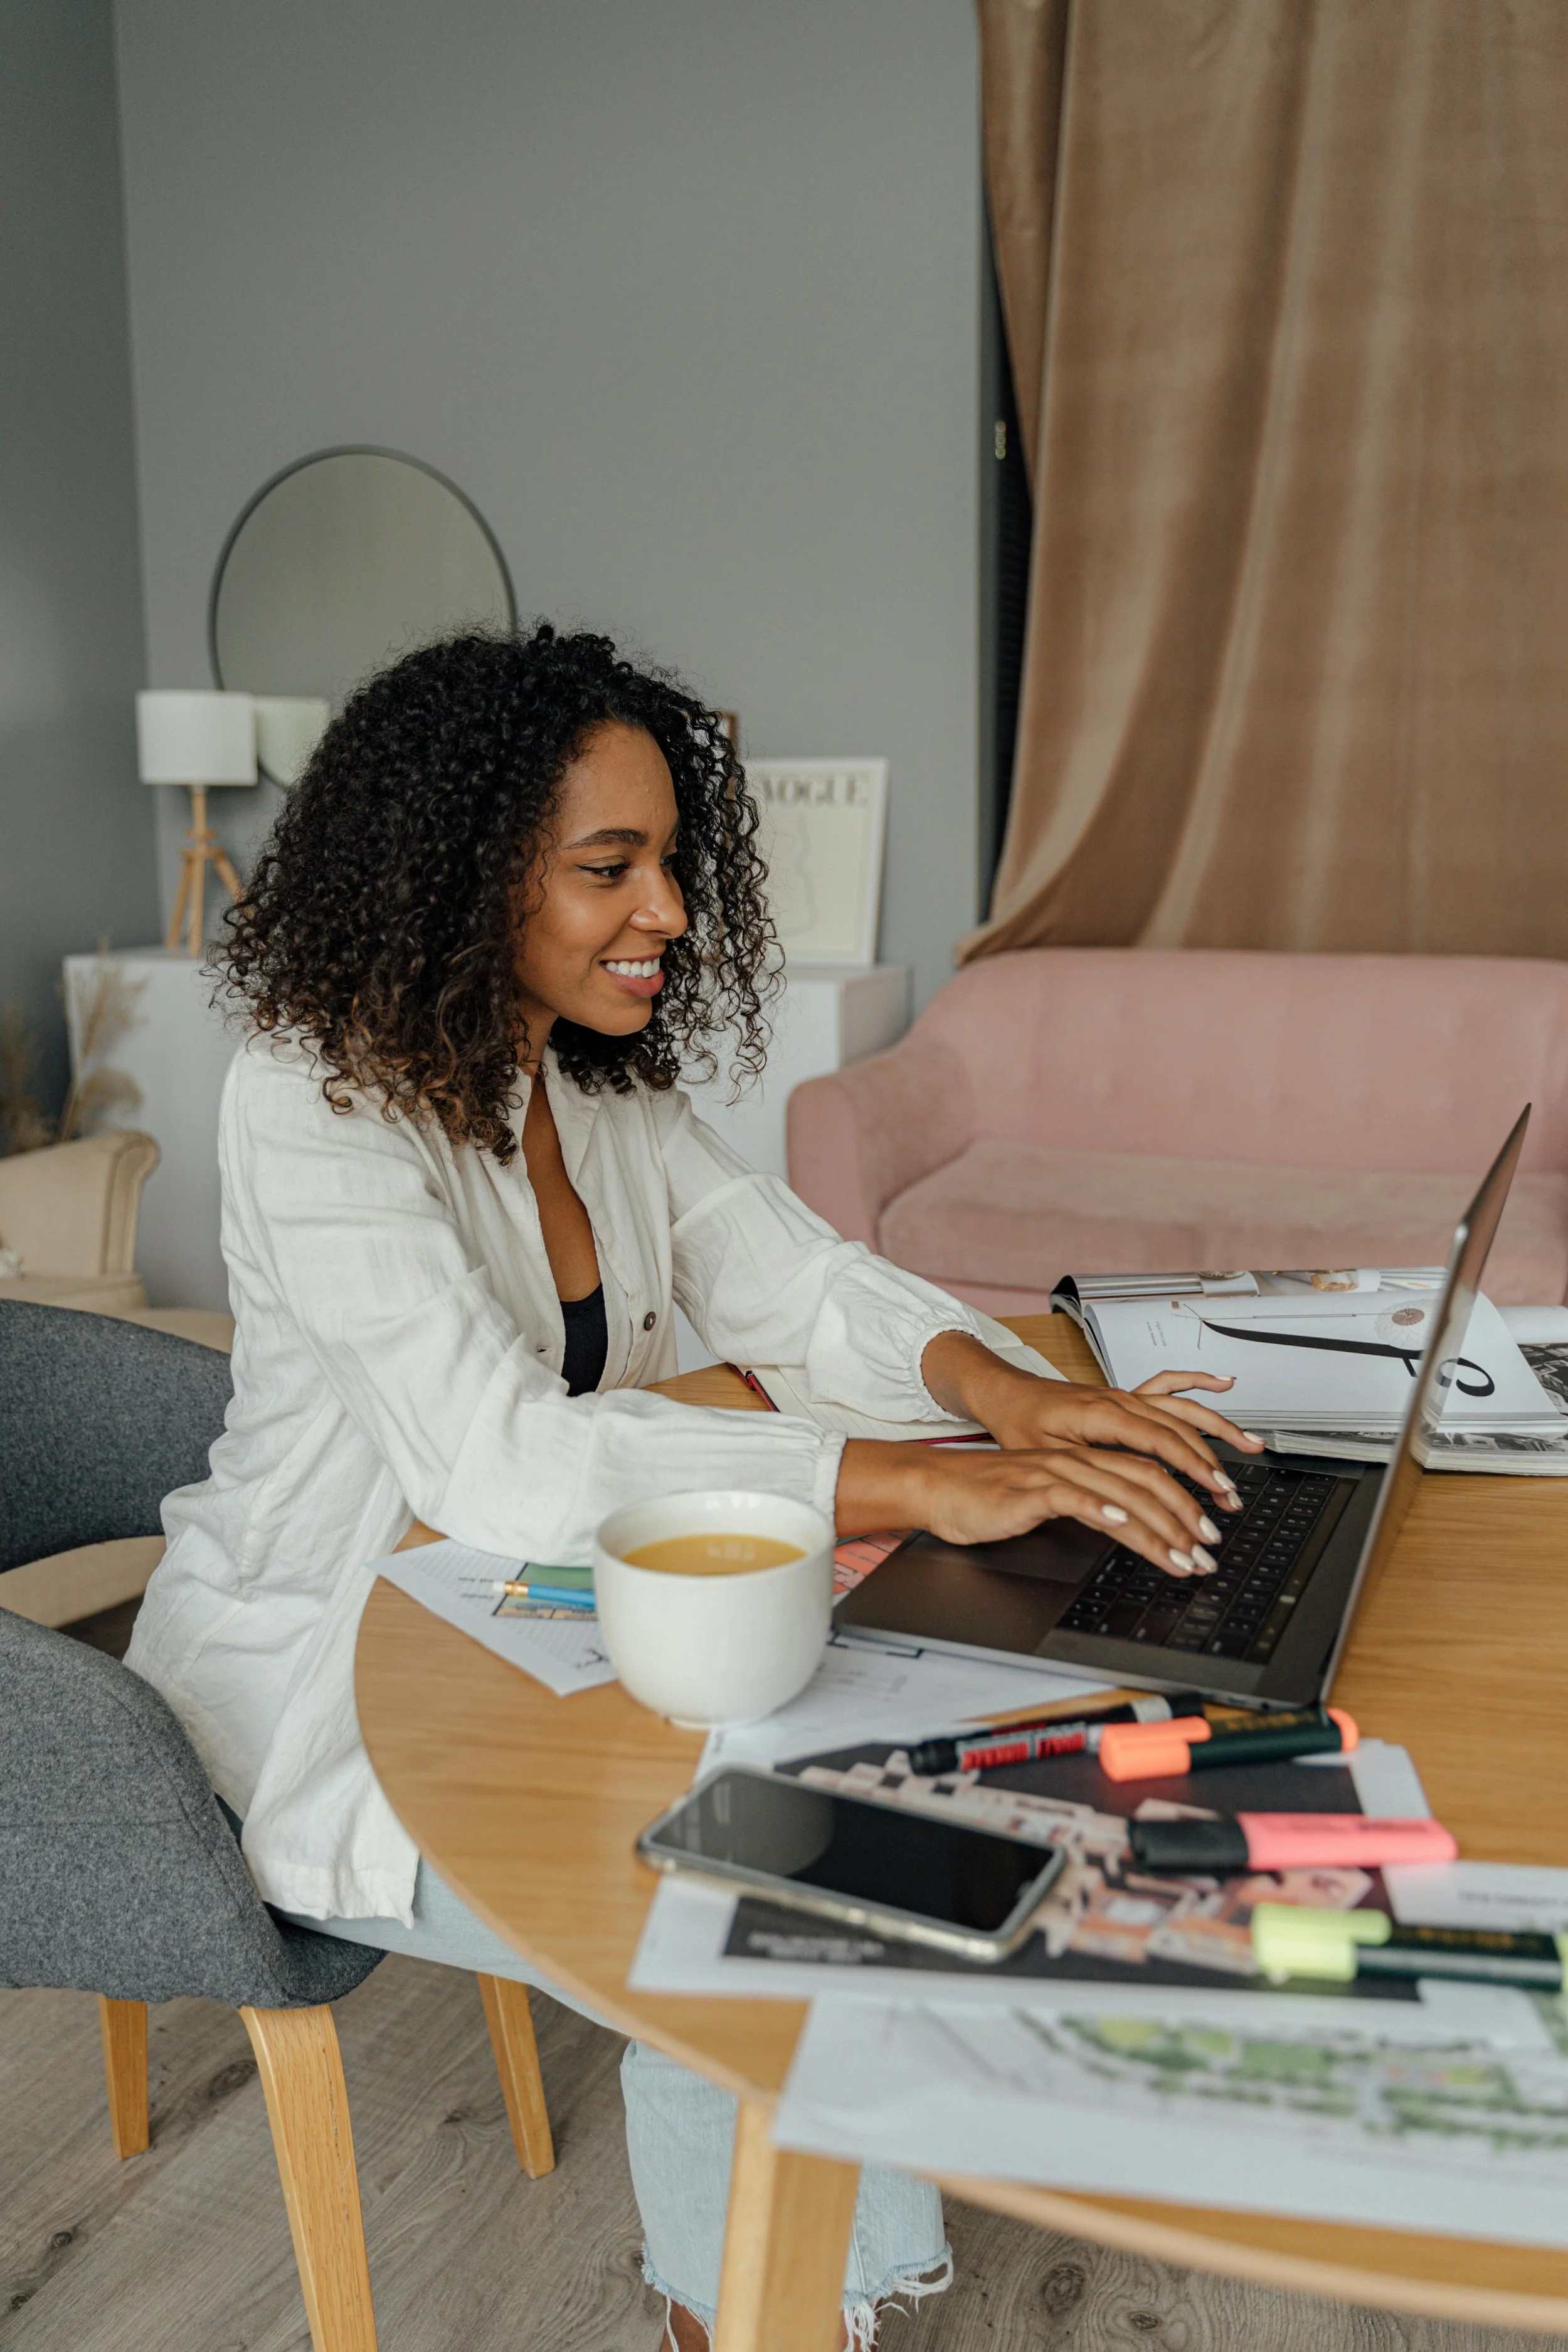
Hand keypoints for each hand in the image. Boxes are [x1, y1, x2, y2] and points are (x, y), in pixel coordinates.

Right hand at [835, 1437, 1225, 1578]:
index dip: (1184, 1502)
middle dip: (1185, 1518)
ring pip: (1120, 1494)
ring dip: (1158, 1528)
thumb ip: (1086, 1506)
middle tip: (1209, 1549)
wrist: (938, 1487)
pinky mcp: (1029, 1490)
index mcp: (1083, 1462)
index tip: (1207, 1535)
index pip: (1147, 1476)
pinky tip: (1123, 1526)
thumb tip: (1125, 1526)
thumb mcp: (1046, 1500)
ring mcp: (1053, 1473)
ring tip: (1183, 1556)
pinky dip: (1102, 1511)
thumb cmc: (986, 1498)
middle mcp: (1075, 1462)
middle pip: (1145, 1483)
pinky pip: (1073, 1497)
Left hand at [920, 1332, 1263, 1510]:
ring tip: (1250, 1446)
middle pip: (1178, 1430)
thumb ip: (1085, 1475)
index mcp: (1102, 1414)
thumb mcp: (1045, 1457)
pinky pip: (1168, 1386)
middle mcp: (1120, 1400)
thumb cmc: (1018, 1423)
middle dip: (1211, 1463)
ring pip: (1181, 1409)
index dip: (1192, 1465)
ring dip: (1218, 1428)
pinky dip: (1197, 1383)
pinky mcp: (1125, 1396)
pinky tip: (1222, 1385)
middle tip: (1232, 1495)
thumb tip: (1120, 1505)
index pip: (1160, 1440)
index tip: (1216, 1488)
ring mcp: (1125, 1396)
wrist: (1004, 1393)